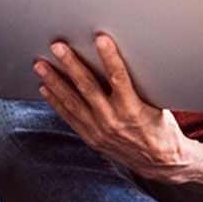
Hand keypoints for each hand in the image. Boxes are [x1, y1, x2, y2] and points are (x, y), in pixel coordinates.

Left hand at [34, 34, 197, 182]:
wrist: (160, 163)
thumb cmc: (161, 129)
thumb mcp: (158, 104)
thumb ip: (140, 86)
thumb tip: (128, 59)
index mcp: (133, 109)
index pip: (119, 77)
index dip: (109, 57)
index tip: (100, 38)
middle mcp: (113, 120)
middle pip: (88, 87)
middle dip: (71, 65)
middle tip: (57, 47)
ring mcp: (99, 131)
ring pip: (73, 102)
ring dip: (55, 82)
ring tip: (41, 66)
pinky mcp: (91, 138)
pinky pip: (70, 117)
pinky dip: (56, 102)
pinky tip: (45, 88)